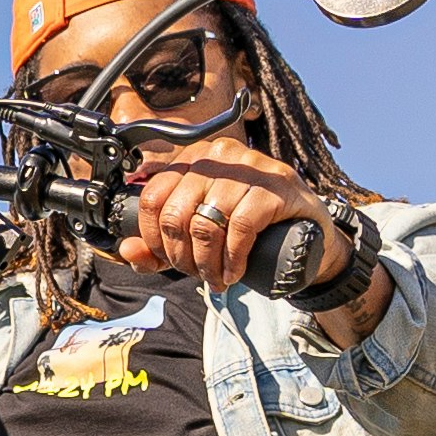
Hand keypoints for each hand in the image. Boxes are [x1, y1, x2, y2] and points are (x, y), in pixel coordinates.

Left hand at [122, 140, 390, 343]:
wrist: (308, 230)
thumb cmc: (251, 228)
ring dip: (206, 263)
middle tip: (195, 274)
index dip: (152, 236)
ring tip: (216, 278)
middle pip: (176, 213)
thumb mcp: (199, 237)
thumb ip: (160, 246)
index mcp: (194, 160)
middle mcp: (218, 157)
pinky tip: (234, 271)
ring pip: (205, 223)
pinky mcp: (274, 187)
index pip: (152, 195)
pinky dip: (232, 259)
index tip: (167, 258)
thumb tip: (127, 250)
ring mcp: (248, 169)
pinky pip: (238, 228)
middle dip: (181, 256)